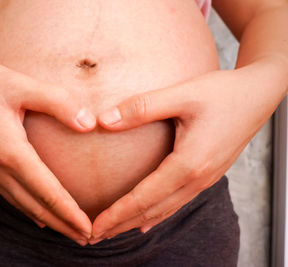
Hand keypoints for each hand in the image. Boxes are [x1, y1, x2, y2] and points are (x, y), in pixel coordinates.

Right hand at [0, 54, 95, 244]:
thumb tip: (88, 124)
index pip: (47, 192)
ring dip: (46, 219)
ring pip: (19, 204)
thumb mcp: (19, 84)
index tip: (88, 229)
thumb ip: (58, 102)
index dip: (70, 213)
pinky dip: (26, 208)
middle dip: (62, 224)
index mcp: (8, 151)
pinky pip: (6, 194)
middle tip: (86, 239)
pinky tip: (34, 212)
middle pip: (35, 206)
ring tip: (65, 229)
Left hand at [90, 59, 285, 243]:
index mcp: (189, 163)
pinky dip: (157, 215)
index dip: (117, 214)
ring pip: (165, 210)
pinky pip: (177, 202)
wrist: (258, 95)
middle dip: (121, 225)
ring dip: (137, 222)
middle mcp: (197, 179)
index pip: (144, 198)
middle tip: (94, 236)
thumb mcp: (181, 94)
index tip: (94, 227)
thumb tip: (104, 120)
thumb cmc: (222, 93)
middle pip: (152, 211)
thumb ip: (141, 107)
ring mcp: (205, 180)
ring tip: (113, 231)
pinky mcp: (207, 174)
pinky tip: (146, 222)